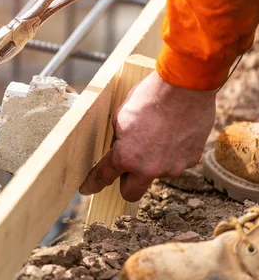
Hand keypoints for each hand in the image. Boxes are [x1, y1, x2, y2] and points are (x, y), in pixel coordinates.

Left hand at [79, 71, 215, 201]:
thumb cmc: (150, 97)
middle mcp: (150, 168)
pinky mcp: (192, 160)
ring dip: (153, 162)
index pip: (104, 176)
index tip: (88, 189)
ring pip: (156, 174)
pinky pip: (176, 162)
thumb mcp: (121, 117)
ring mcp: (173, 167)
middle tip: (126, 168)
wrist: (185, 87)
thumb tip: (119, 148)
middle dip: (126, 183)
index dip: (93, 183)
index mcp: (126, 156)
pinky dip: (172, 153)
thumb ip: (118, 139)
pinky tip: (173, 133)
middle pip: (131, 192)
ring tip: (157, 135)